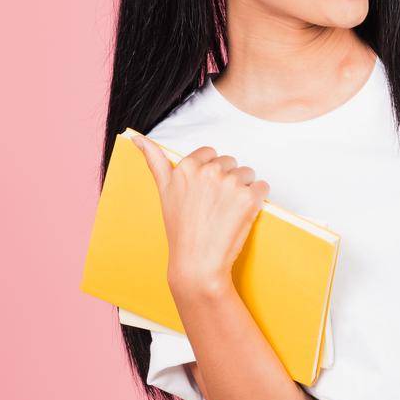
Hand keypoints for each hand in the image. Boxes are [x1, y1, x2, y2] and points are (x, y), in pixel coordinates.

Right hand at [129, 131, 268, 297]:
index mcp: (187, 167)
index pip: (210, 153)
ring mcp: (230, 183)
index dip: (210, 174)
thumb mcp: (164, 191)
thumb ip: (154, 160)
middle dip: (226, 181)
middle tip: (213, 206)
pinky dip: (257, 200)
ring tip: (226, 212)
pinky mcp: (249, 196)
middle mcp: (208, 171)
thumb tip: (137, 137)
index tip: (203, 193)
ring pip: (247, 173)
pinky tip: (241, 215)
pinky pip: (262, 187)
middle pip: (230, 162)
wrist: (197, 262)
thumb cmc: (181, 229)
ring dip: (242, 189)